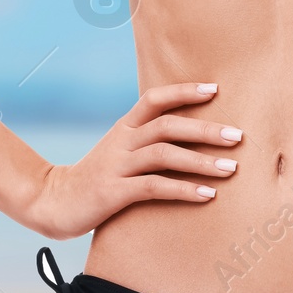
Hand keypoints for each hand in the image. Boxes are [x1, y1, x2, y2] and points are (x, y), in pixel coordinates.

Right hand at [26, 83, 241, 238]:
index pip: (155, 99)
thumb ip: (148, 143)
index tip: (216, 89)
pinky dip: (184, 190)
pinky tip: (207, 195)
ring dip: (202, 161)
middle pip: (168, 125)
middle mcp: (121, 141)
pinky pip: (154, 187)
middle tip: (239, 136)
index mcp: (124, 127)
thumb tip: (191, 138)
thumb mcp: (120, 153)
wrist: (53, 202)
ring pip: (164, 154)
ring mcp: (116, 166)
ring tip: (231, 169)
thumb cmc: (97, 178)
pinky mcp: (114, 192)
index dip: (185, 91)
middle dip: (206, 129)